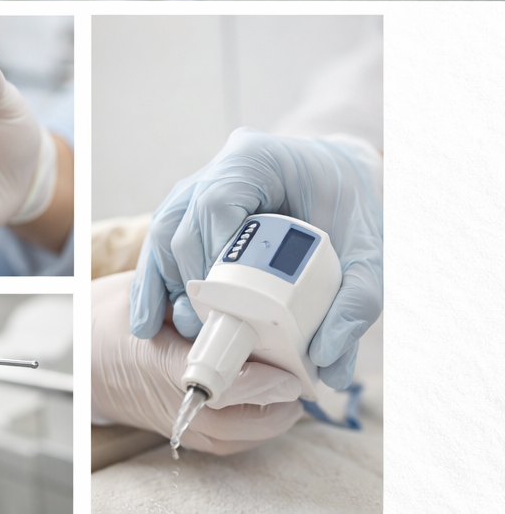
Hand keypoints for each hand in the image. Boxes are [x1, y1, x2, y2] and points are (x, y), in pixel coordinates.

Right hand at [93, 271, 303, 454]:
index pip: (213, 384)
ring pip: (239, 437)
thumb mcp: (142, 294)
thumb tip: (236, 293)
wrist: (81, 356)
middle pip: (236, 421)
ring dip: (273, 415)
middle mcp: (168, 402)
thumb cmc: (111, 319)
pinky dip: (259, 423)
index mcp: (155, 362)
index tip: (285, 372)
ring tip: (289, 382)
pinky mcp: (184, 434)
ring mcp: (177, 423)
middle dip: (275, 399)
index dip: (256, 381)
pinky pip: (233, 442)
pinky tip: (269, 397)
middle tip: (297, 372)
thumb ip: (187, 298)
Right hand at [129, 128, 382, 388]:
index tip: (224, 297)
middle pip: (181, 222)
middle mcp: (218, 169)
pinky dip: (158, 281)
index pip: (216, 201)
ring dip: (164, 284)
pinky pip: (165, 243)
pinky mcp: (192, 211)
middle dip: (187, 280)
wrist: (342, 180)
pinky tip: (150, 320)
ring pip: (164, 233)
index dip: (211, 251)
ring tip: (178, 331)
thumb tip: (328, 360)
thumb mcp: (370, 249)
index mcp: (256, 159)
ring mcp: (199, 187)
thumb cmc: (352, 205)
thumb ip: (358, 300)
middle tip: (205, 328)